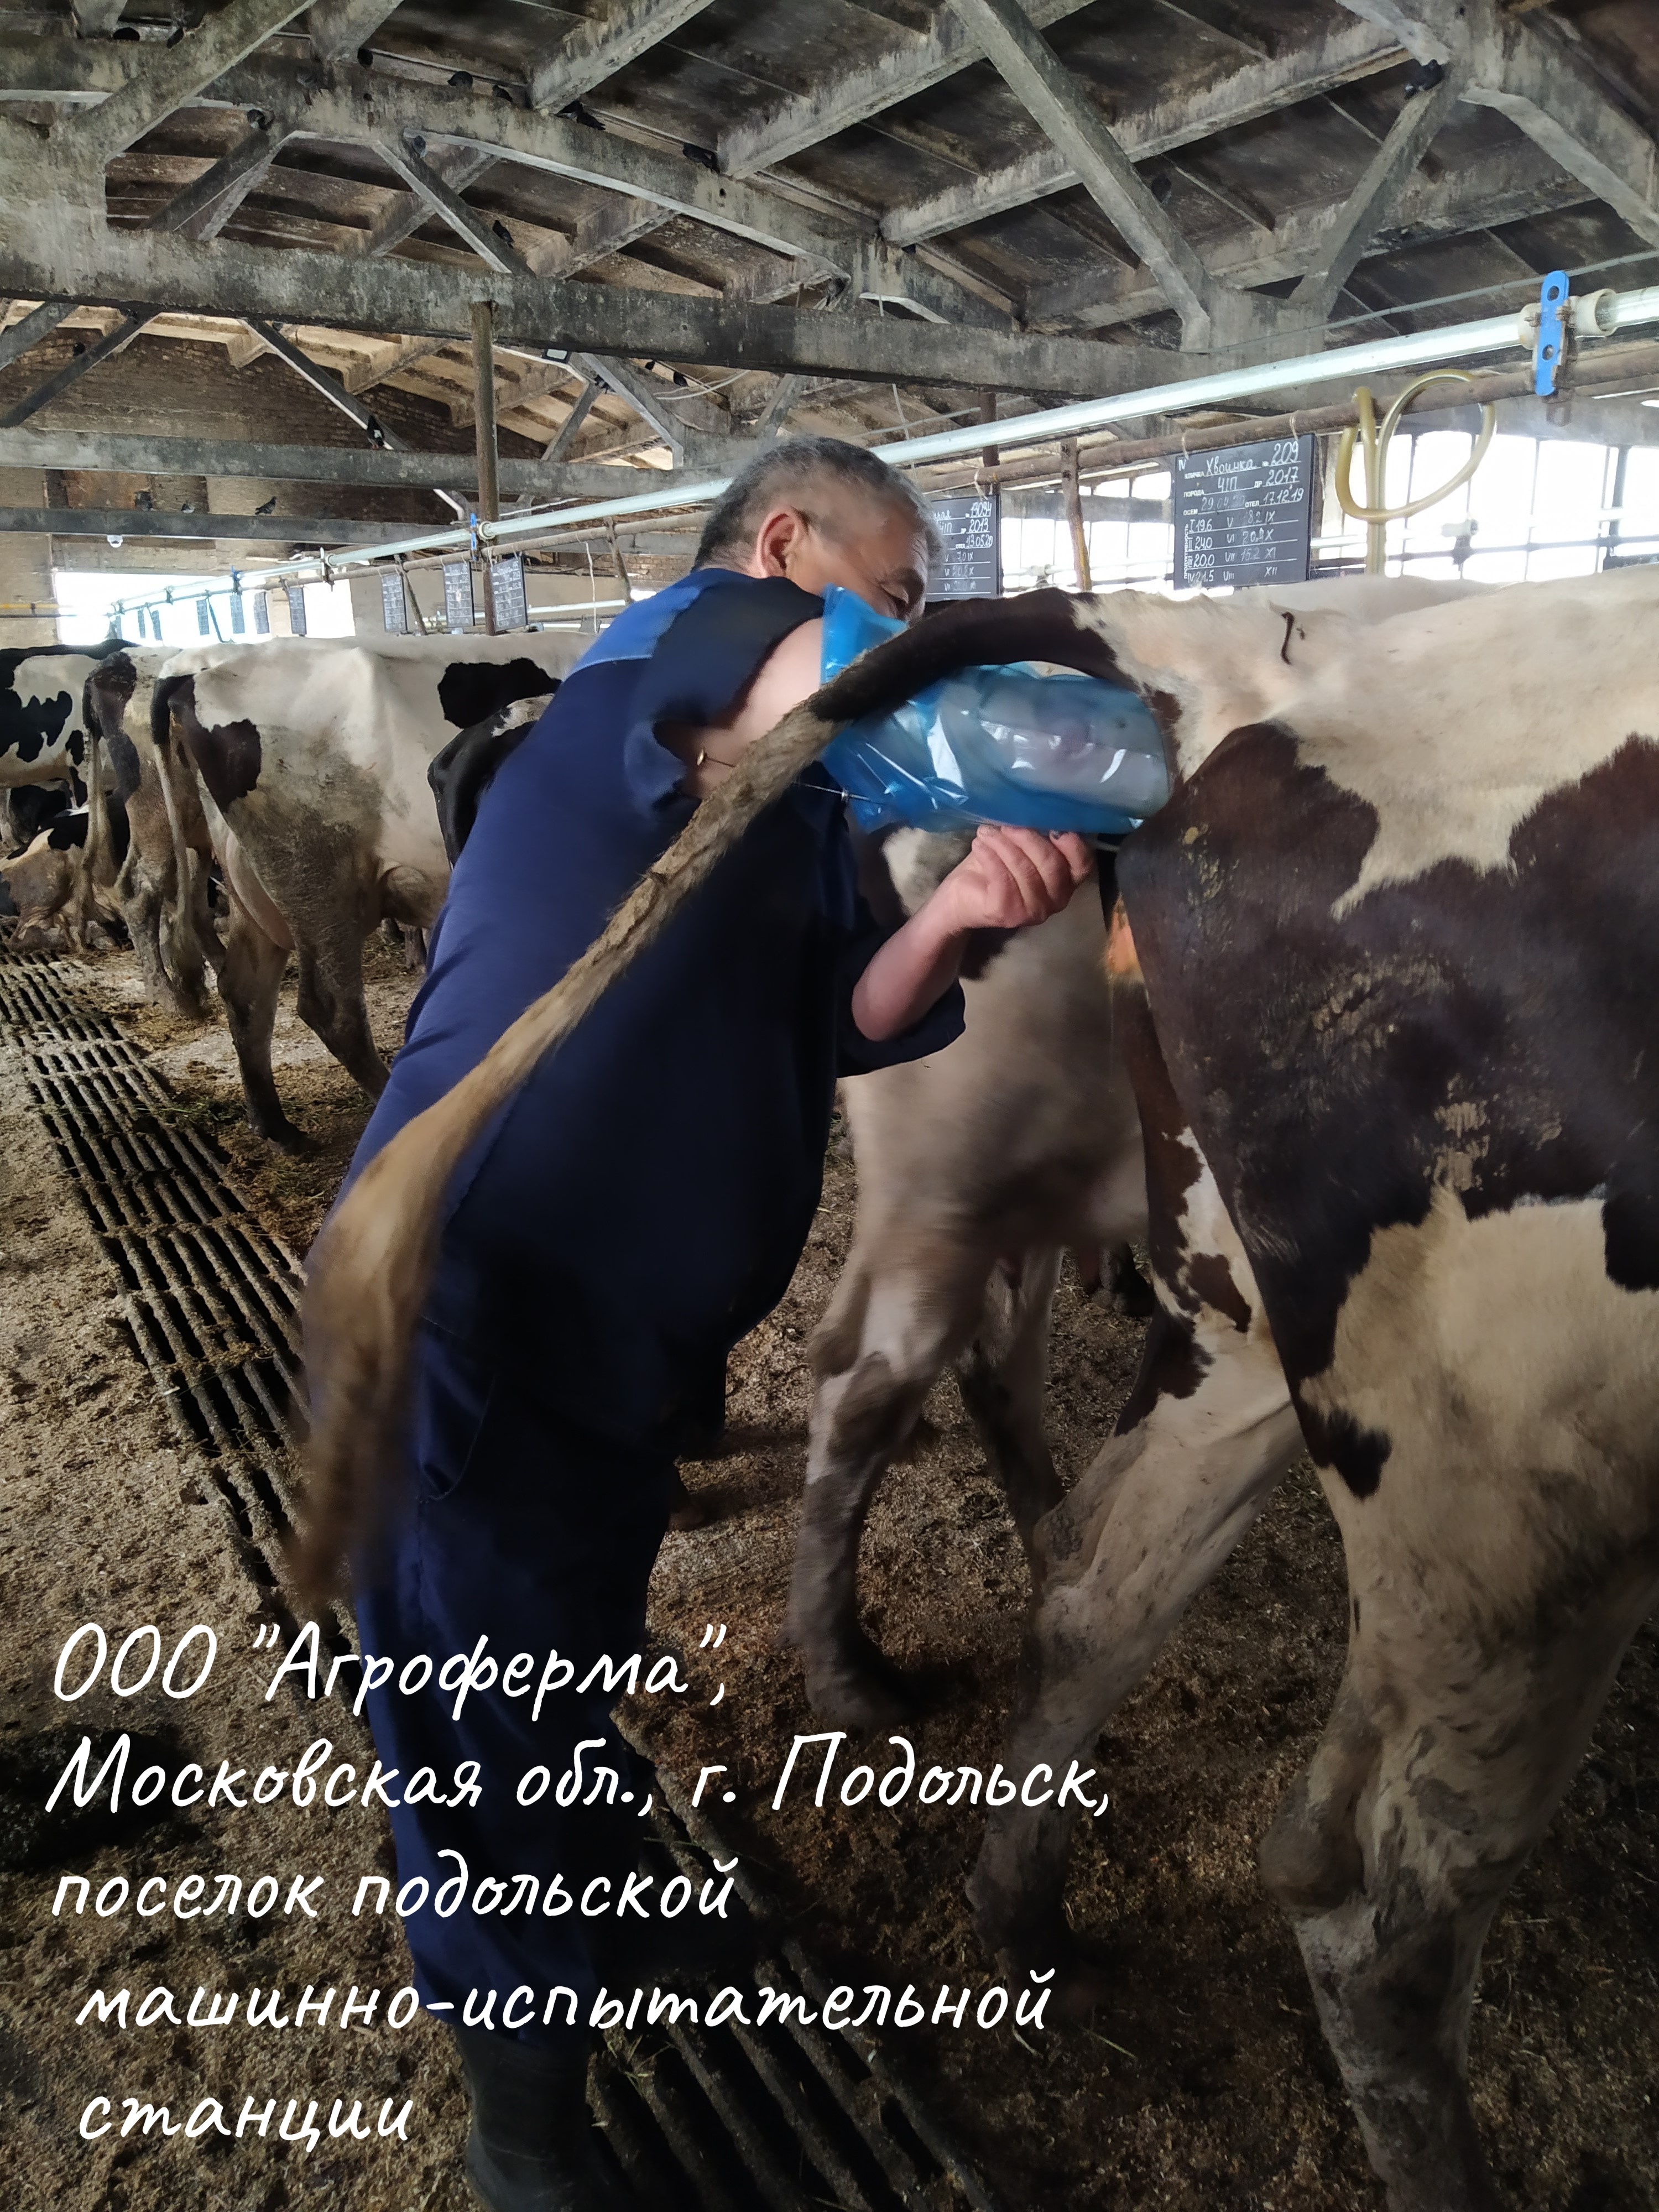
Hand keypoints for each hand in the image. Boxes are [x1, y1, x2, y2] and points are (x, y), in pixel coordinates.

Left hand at [930, 826, 1093, 933]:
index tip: (1051, 823)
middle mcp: (1057, 899)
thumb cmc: (994, 866)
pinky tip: (978, 844)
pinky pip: (1003, 879)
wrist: (961, 895)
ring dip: (1004, 845)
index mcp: (1066, 880)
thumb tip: (1038, 805)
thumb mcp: (1020, 844)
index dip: (1072, 843)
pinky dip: (990, 856)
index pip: (1083, 863)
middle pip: (1052, 864)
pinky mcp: (1008, 914)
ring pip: (1026, 871)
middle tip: (1005, 824)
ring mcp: (1033, 911)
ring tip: (986, 832)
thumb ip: (1037, 832)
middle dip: (1028, 838)